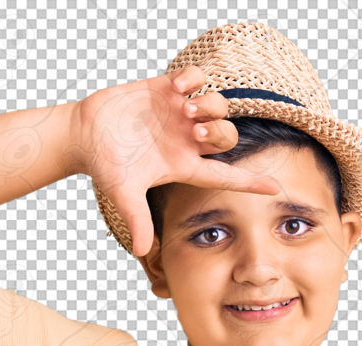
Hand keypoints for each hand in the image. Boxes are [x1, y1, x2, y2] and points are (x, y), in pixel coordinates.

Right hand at [70, 66, 281, 255]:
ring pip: (217, 105)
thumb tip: (142, 251)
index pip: (225, 176)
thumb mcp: (122, 192)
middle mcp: (187, 141)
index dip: (250, 182)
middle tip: (195, 129)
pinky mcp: (167, 90)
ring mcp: (180, 114)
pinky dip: (193, 78)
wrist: (85, 133)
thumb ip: (136, 218)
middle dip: (220, 132)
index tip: (276, 189)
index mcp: (183, 166)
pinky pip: (196, 77)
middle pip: (227, 137)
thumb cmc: (104, 165)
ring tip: (185, 107)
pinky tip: (177, 86)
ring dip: (209, 105)